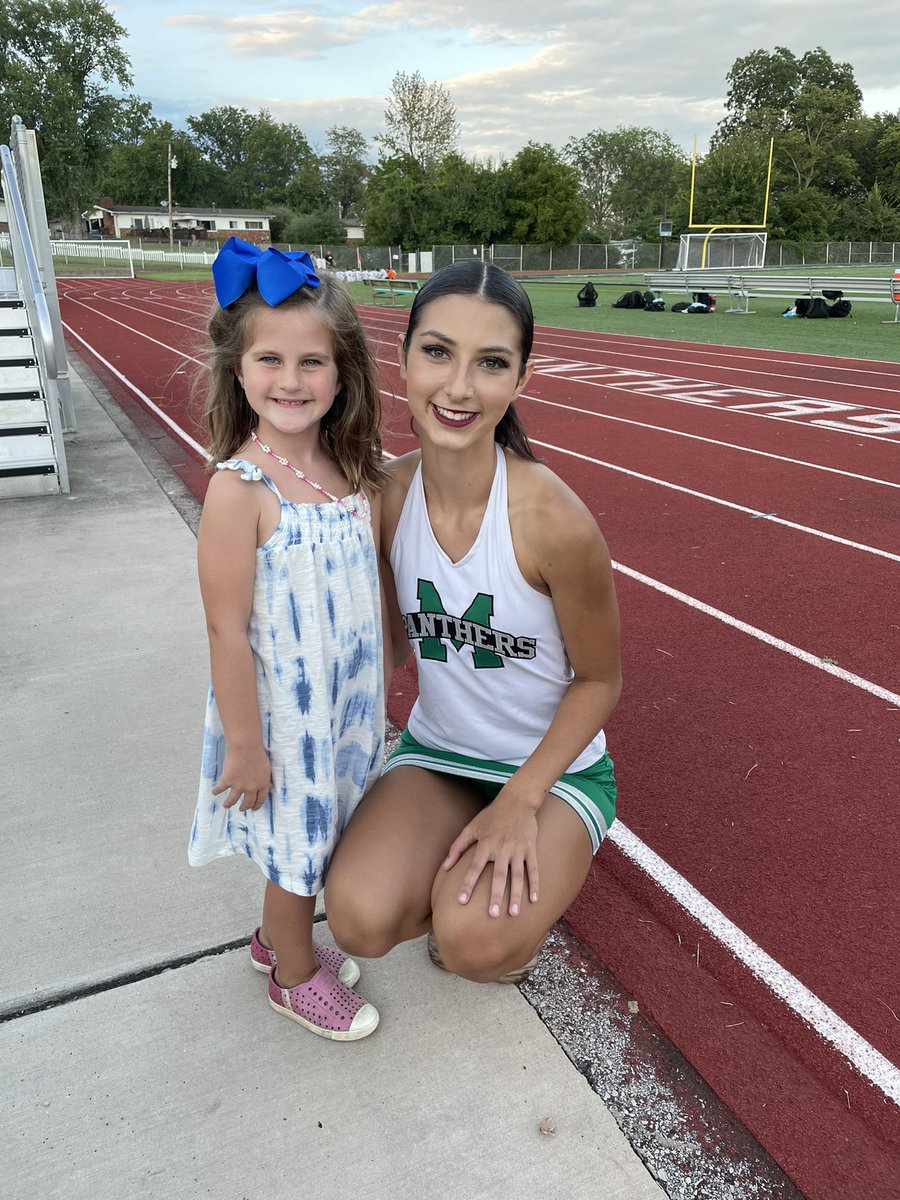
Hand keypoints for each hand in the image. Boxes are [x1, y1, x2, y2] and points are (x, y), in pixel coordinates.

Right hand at [212, 745, 271, 811]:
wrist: (246, 746)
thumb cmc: (258, 753)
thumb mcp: (267, 767)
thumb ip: (267, 778)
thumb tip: (269, 786)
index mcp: (262, 784)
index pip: (260, 799)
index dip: (257, 805)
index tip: (254, 809)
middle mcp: (251, 788)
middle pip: (248, 802)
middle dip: (244, 807)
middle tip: (241, 809)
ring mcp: (238, 785)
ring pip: (232, 800)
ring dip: (228, 804)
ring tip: (226, 805)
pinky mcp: (227, 780)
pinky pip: (220, 789)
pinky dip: (216, 791)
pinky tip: (214, 792)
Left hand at [443, 784, 541, 917]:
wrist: (517, 800)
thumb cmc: (491, 815)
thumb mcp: (471, 827)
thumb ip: (457, 847)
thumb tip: (445, 867)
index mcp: (485, 844)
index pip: (475, 867)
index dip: (467, 884)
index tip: (461, 901)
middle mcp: (502, 848)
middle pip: (498, 875)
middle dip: (496, 895)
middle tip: (492, 915)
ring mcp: (518, 849)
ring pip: (517, 875)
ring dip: (516, 895)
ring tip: (513, 914)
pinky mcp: (530, 849)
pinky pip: (533, 869)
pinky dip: (534, 884)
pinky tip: (533, 900)